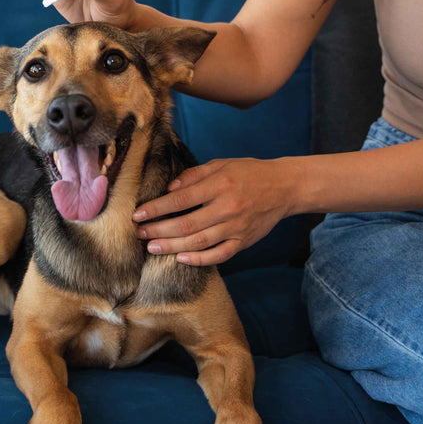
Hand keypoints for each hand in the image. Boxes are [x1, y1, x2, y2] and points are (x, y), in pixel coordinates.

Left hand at [132, 158, 297, 265]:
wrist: (284, 187)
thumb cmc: (250, 172)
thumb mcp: (222, 164)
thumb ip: (195, 175)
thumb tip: (169, 189)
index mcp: (220, 184)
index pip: (181, 199)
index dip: (157, 208)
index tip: (138, 214)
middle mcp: (227, 207)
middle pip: (186, 223)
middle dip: (158, 230)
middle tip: (140, 234)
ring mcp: (236, 227)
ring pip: (199, 242)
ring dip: (172, 246)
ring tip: (152, 248)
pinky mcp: (244, 241)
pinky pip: (219, 255)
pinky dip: (200, 259)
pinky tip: (181, 259)